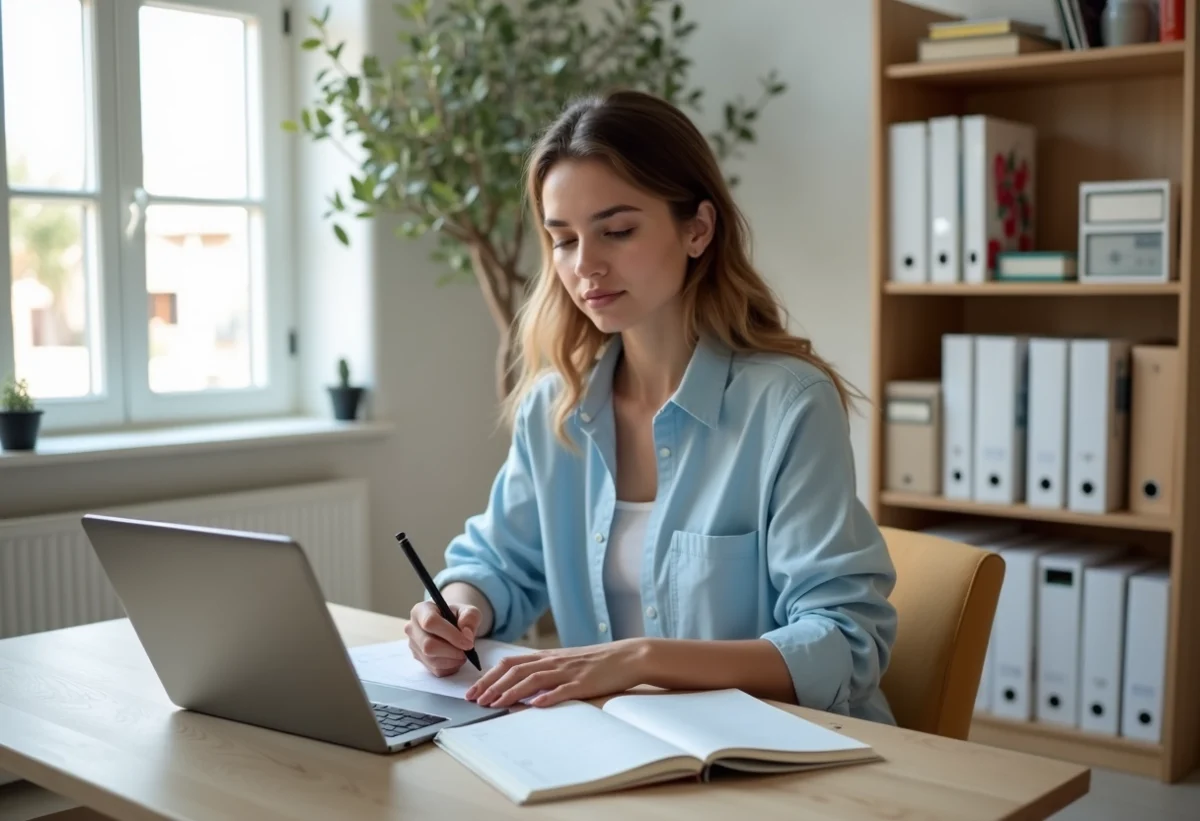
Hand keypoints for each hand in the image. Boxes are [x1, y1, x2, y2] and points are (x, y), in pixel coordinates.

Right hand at [406, 601, 480, 677]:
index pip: (430, 622)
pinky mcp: (419, 659)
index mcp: (421, 610)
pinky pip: (435, 670)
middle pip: (428, 645)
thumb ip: (470, 618)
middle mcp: (412, 628)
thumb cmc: (459, 616)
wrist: (453, 626)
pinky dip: (451, 667)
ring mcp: (413, 645)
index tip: (468, 642)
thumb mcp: (469, 611)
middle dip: (452, 650)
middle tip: (467, 649)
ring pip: (432, 660)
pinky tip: (456, 658)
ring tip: (463, 653)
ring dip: (453, 660)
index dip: (451, 634)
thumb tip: (466, 635)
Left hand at [464, 640, 649, 708]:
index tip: (474, 690)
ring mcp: (569, 671)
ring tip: (495, 704)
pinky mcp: (585, 683)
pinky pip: (564, 690)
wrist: (628, 656)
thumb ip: (545, 671)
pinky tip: (535, 705)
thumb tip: (521, 686)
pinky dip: (548, 697)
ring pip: (534, 679)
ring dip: (512, 692)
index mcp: (548, 657)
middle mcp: (554, 661)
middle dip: (493, 685)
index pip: (511, 663)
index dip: (490, 676)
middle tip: (476, 700)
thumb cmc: (597, 662)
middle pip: (516, 670)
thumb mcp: (566, 662)